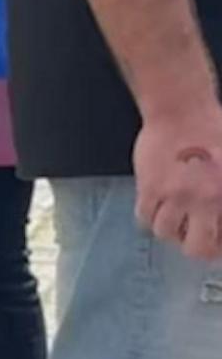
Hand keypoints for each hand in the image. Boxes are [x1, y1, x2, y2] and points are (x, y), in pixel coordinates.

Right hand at [137, 99, 221, 261]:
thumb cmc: (212, 130)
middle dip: (199, 247)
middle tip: (199, 237)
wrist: (182, 110)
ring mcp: (176, 195)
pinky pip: (144, 216)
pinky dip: (150, 215)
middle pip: (198, 248)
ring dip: (171, 229)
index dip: (219, 244)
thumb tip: (216, 211)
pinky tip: (158, 205)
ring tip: (176, 218)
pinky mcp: (150, 187)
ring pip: (166, 233)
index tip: (217, 239)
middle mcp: (205, 200)